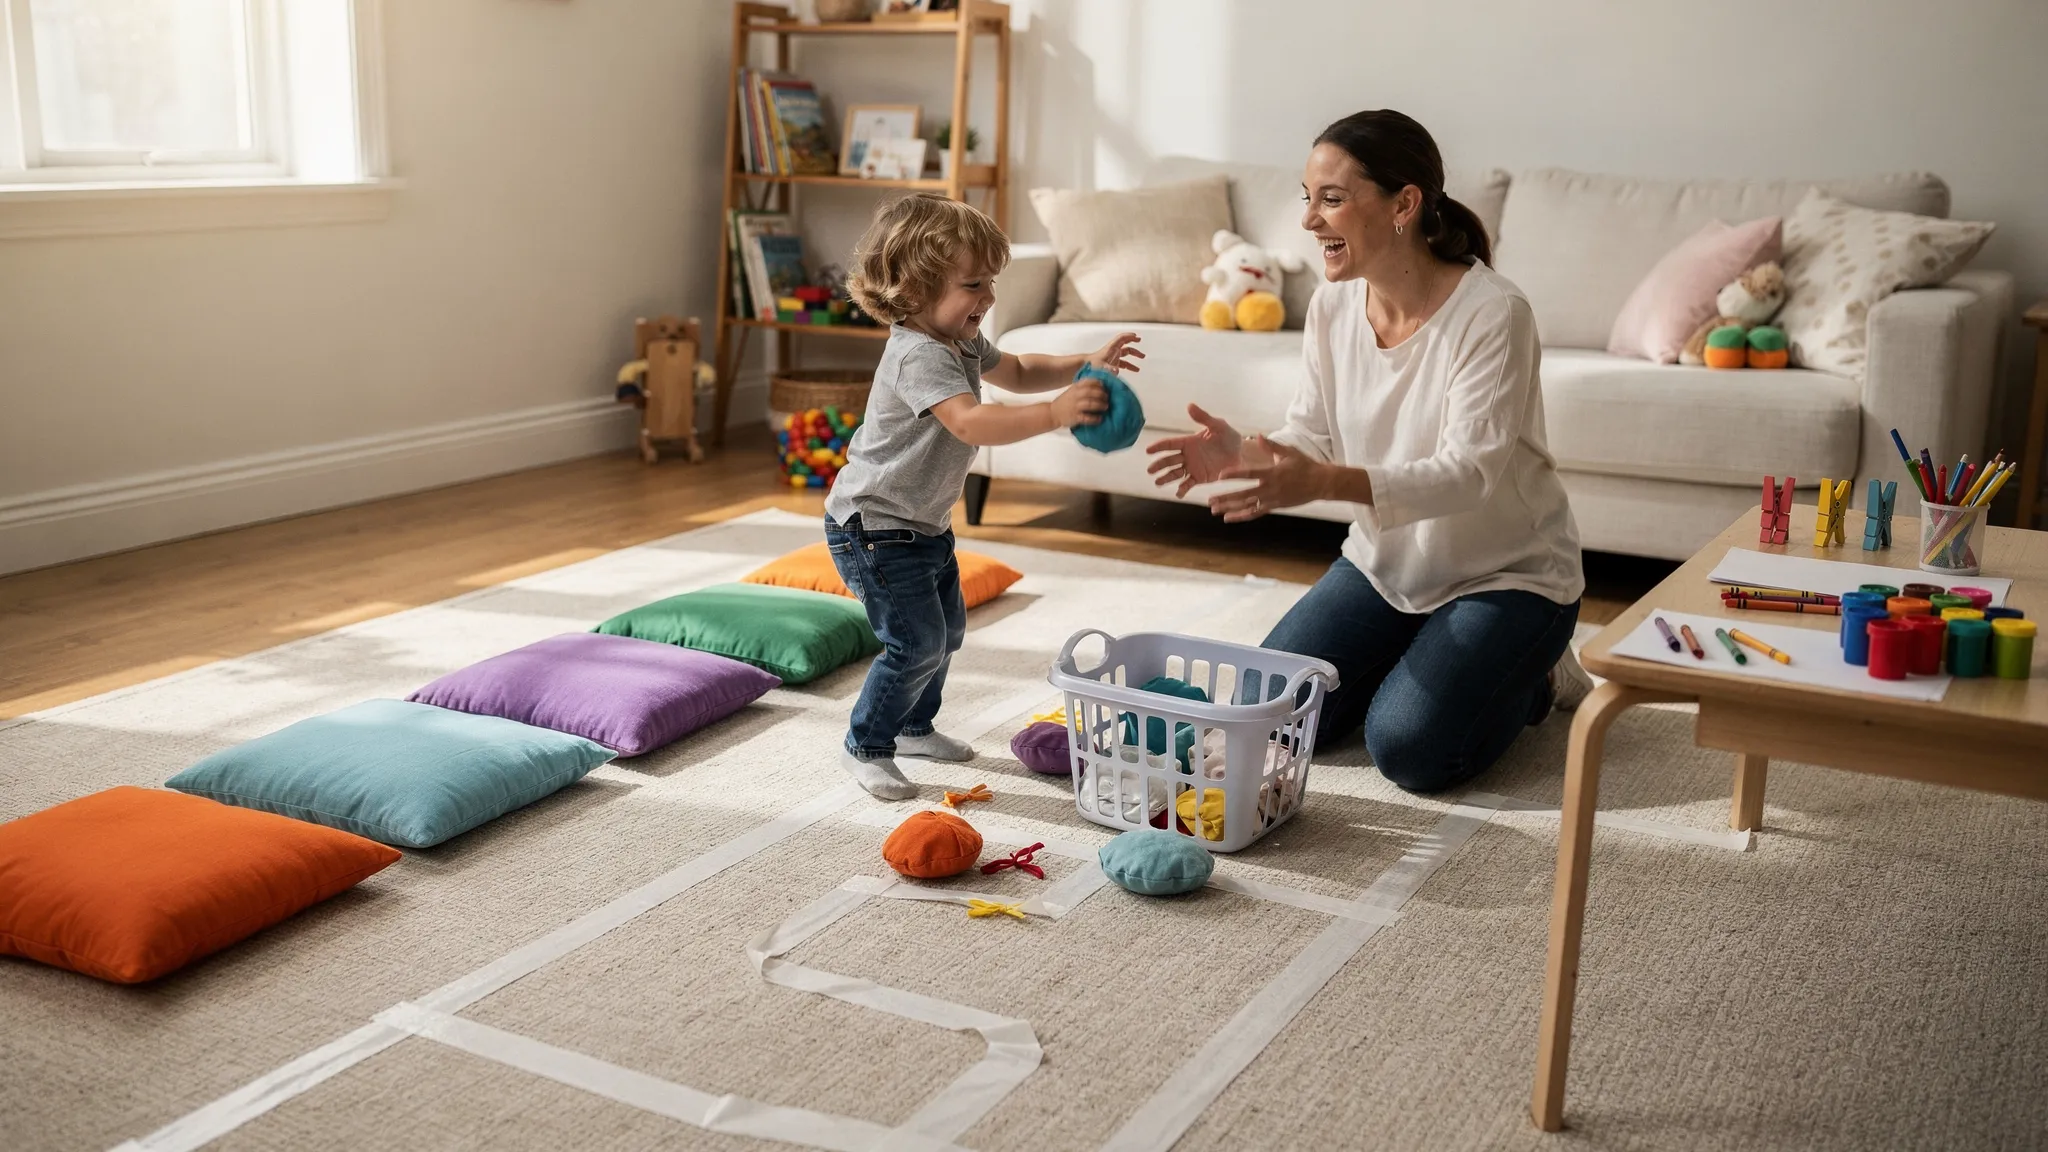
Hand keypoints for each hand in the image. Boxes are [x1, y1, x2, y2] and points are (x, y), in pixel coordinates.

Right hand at [1050, 376, 1107, 428]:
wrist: (1053, 413)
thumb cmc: (1066, 401)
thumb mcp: (1072, 390)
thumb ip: (1083, 387)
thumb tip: (1101, 385)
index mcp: (1075, 388)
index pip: (1088, 382)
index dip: (1098, 383)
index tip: (1104, 386)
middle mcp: (1075, 396)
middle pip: (1090, 392)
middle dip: (1101, 394)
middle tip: (1107, 398)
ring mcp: (1075, 407)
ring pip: (1090, 404)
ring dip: (1100, 405)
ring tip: (1106, 406)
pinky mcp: (1075, 417)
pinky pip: (1087, 418)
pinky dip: (1095, 418)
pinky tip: (1100, 418)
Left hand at [1087, 332, 1143, 375]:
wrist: (1084, 368)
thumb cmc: (1091, 366)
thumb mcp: (1101, 366)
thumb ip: (1109, 368)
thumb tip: (1116, 370)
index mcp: (1111, 349)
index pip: (1122, 339)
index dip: (1129, 336)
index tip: (1137, 337)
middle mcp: (1113, 351)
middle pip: (1126, 347)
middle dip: (1135, 349)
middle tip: (1142, 353)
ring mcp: (1113, 357)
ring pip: (1126, 355)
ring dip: (1134, 357)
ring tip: (1142, 359)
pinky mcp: (1112, 364)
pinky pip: (1124, 363)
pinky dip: (1130, 365)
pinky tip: (1135, 370)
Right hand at [1144, 404, 1245, 496]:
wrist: (1242, 454)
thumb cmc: (1229, 437)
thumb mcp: (1218, 425)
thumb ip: (1203, 418)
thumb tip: (1189, 405)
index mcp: (1189, 442)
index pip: (1170, 444)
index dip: (1158, 447)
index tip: (1148, 450)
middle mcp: (1188, 455)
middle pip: (1169, 460)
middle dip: (1159, 465)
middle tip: (1150, 470)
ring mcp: (1193, 468)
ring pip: (1175, 473)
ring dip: (1166, 478)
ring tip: (1158, 483)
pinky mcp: (1200, 478)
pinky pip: (1189, 484)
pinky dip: (1182, 489)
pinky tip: (1178, 493)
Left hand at [1207, 436, 1329, 522]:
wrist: (1321, 484)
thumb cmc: (1305, 465)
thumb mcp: (1289, 452)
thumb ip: (1271, 446)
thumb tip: (1257, 436)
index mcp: (1272, 473)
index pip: (1249, 474)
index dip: (1233, 475)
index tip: (1219, 476)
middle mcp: (1270, 488)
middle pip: (1243, 495)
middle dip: (1225, 498)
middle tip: (1209, 500)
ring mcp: (1272, 499)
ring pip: (1247, 506)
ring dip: (1230, 508)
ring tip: (1214, 510)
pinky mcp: (1274, 507)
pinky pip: (1255, 513)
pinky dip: (1241, 516)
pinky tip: (1229, 518)